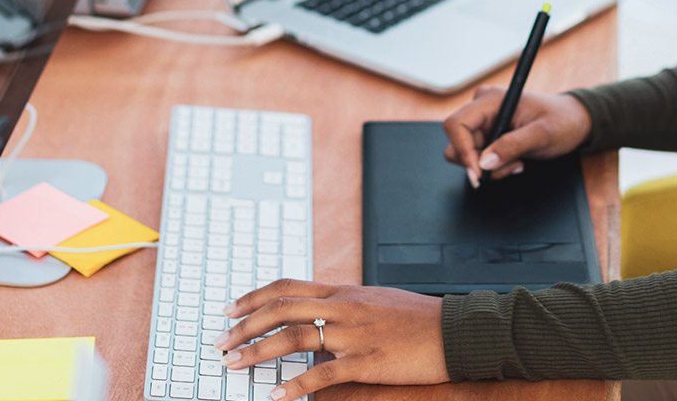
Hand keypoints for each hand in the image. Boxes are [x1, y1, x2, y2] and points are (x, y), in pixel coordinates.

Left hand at [215, 279, 446, 399]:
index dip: (253, 297)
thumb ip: (343, 305)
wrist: (457, 330)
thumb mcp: (375, 301)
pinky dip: (295, 385)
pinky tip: (278, 396)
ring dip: (257, 352)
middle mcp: (344, 307)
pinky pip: (323, 373)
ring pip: (294, 336)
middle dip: (243, 325)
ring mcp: (354, 334)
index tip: (228, 309)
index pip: (287, 287)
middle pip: (281, 308)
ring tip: (233, 365)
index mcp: (344, 291)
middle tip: (219, 342)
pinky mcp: (367, 362)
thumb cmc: (418, 319)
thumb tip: (316, 313)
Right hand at [442, 85, 591, 186]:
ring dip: (489, 166)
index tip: (478, 174)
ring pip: (465, 153)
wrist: (572, 121)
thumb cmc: (562, 121)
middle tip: (511, 166)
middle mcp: (482, 107)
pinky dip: (493, 165)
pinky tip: (514, 160)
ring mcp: (483, 120)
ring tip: (516, 162)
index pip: (457, 124)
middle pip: (457, 141)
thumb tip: (484, 163)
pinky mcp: (486, 133)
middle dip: (480, 162)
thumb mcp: (542, 135)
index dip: (462, 151)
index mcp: (491, 99)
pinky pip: (476, 156)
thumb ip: (512, 146)